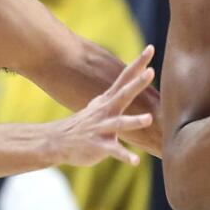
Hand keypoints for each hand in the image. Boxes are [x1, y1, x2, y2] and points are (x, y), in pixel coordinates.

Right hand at [55, 46, 155, 166]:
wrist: (58, 141)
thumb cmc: (87, 123)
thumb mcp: (101, 105)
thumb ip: (118, 95)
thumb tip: (135, 81)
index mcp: (109, 100)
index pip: (125, 77)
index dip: (138, 63)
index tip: (151, 48)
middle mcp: (106, 110)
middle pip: (124, 94)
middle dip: (137, 83)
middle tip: (151, 72)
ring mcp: (101, 127)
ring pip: (119, 123)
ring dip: (134, 121)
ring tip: (148, 119)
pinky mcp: (98, 145)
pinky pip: (114, 151)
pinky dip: (125, 156)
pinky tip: (135, 162)